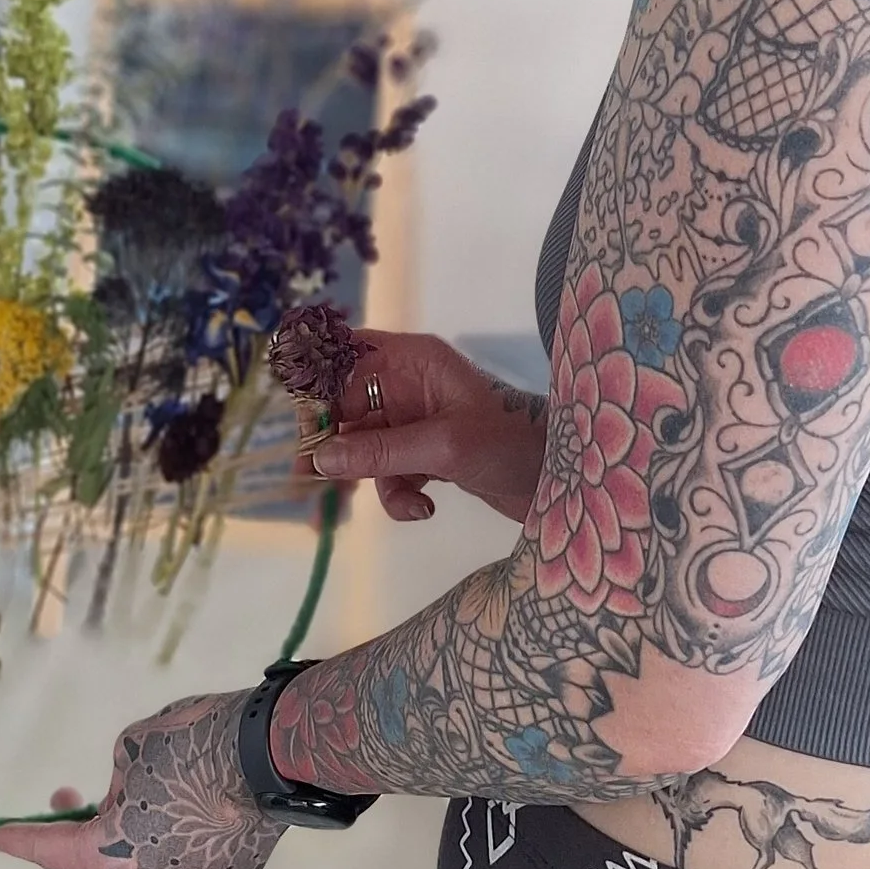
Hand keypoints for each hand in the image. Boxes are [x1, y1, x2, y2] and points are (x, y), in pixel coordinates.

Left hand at [0, 691, 282, 868]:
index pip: (54, 852)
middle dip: (90, 827)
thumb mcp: (131, 747)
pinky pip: (198, 855)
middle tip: (74, 794)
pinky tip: (205, 799)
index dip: (23, 841)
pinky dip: (190, 834)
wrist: (269, 754)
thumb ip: (119, 781)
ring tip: (162, 786)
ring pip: (157, 860)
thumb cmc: (189, 745)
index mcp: (111, 858)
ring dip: (147, 833)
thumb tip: (133, 798)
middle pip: (108, 859)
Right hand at [301, 329, 549, 524]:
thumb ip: (380, 451)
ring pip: (364, 445)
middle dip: (334, 445)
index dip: (317, 387)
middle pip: (346, 407)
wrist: (566, 481)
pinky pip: (389, 472)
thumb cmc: (511, 444)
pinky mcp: (427, 454)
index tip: (303, 427)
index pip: (344, 358)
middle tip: (311, 479)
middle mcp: (409, 383)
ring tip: (390, 504)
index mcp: (413, 360)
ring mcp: (417, 420)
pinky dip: (397, 495)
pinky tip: (422, 510)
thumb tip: (320, 459)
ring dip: (371, 479)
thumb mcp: (443, 446)